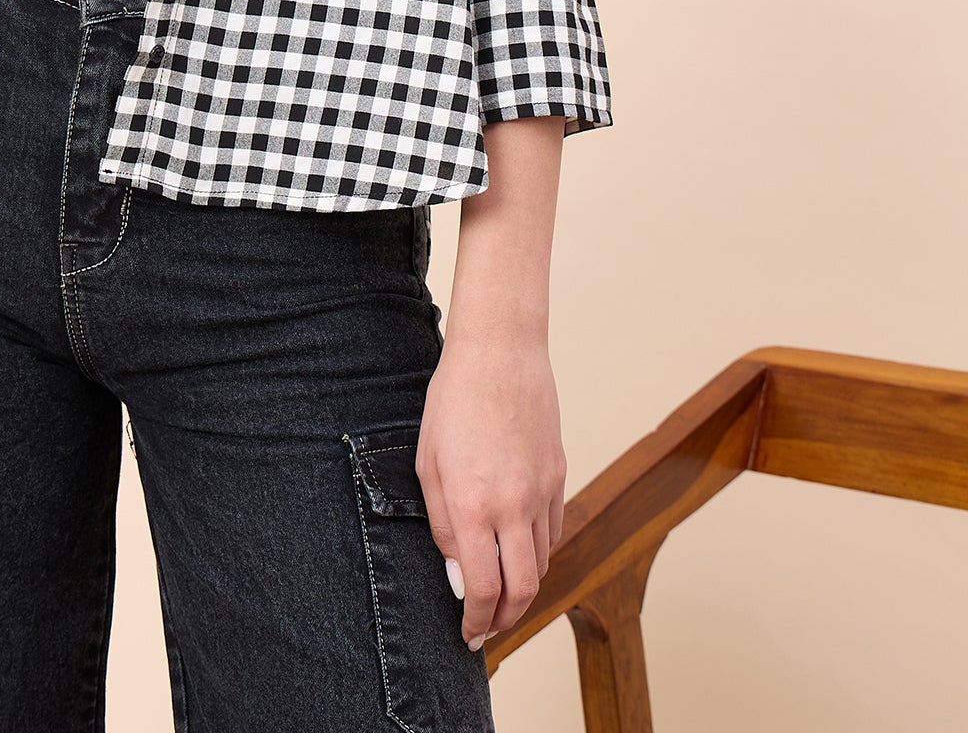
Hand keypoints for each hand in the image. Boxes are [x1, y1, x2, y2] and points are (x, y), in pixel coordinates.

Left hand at [415, 331, 565, 651]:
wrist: (500, 353)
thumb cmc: (453, 401)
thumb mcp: (428, 464)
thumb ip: (442, 526)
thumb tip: (460, 578)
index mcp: (472, 504)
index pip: (482, 589)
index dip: (477, 621)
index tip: (469, 635)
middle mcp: (513, 506)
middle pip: (521, 590)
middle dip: (504, 620)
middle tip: (488, 630)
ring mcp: (542, 493)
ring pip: (541, 564)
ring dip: (522, 590)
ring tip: (501, 597)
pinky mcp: (560, 477)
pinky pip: (553, 532)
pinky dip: (538, 554)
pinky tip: (520, 553)